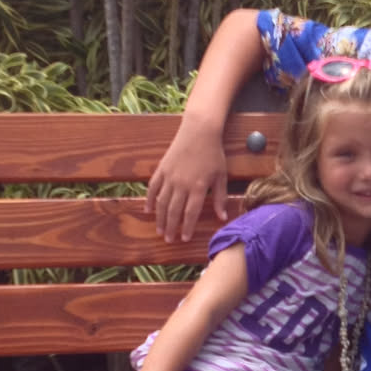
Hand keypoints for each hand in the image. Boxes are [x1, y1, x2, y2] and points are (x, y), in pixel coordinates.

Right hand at [146, 119, 228, 241]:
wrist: (199, 131)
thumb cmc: (213, 154)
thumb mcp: (221, 176)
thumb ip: (220, 198)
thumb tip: (222, 218)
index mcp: (198, 187)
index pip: (190, 213)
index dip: (187, 228)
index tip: (185, 239)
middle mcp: (181, 184)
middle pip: (173, 211)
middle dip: (171, 228)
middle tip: (169, 240)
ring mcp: (169, 177)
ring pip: (161, 202)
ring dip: (159, 218)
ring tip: (159, 231)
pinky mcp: (162, 169)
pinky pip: (152, 188)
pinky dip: (149, 200)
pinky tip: (148, 210)